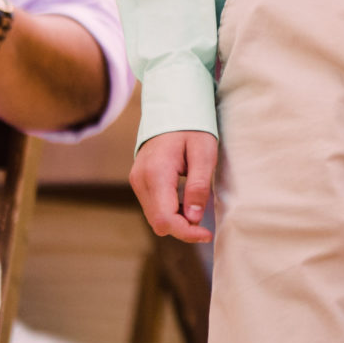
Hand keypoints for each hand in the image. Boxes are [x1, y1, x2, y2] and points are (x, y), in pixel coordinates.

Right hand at [130, 129, 217, 243]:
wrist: (172, 108)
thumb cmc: (192, 127)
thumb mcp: (204, 152)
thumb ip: (198, 185)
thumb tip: (194, 218)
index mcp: (156, 173)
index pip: (165, 219)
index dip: (186, 232)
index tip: (207, 234)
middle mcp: (140, 180)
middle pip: (158, 222)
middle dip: (182, 228)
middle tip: (205, 219)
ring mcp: (136, 181)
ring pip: (154, 217)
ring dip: (177, 219)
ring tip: (197, 204)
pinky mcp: (139, 181)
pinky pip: (153, 207)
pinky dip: (170, 210)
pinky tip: (186, 200)